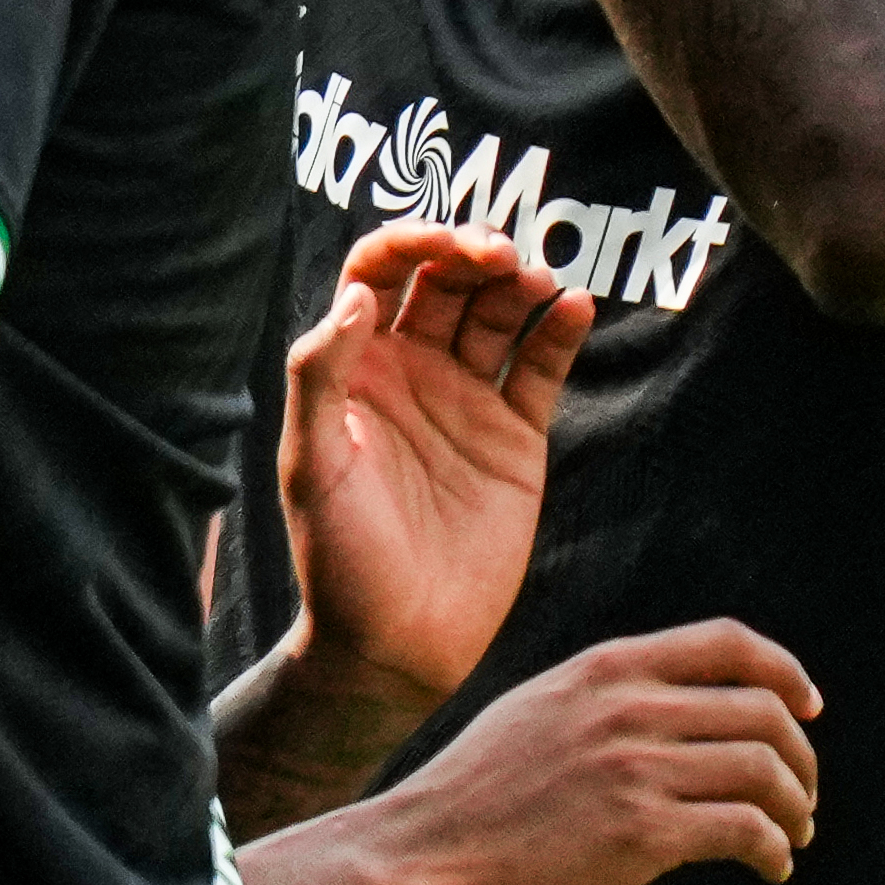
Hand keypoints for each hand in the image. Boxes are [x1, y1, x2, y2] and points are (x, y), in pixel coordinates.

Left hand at [259, 217, 592, 762]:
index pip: (376, 273)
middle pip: (444, 281)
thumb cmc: (338, 558)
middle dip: (473, 253)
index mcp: (350, 369)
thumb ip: (321, 376)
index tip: (446, 244)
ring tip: (536, 281)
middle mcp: (408, 373)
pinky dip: (560, 330)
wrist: (396, 642)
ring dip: (519, 283)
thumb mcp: (312, 464)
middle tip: (502, 256)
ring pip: (497, 313)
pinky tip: (573, 306)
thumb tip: (354, 297)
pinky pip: (542, 366)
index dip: (410, 243)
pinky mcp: (515, 436)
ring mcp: (465, 400)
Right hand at [361, 615, 821, 884]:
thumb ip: (599, 702)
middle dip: (799, 758)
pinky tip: (771, 869)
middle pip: (763, 711)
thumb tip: (671, 716)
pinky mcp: (642, 835)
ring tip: (792, 837)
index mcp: (600, 670)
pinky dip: (775, 852)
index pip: (728, 643)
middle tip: (801, 797)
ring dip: (796, 808)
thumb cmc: (466, 802)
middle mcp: (627, 709)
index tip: (807, 708)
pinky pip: (748, 831)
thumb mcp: (531, 715)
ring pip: (766, 771)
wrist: (412, 857)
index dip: (785, 671)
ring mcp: (636, 769)